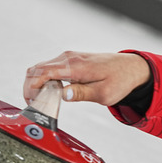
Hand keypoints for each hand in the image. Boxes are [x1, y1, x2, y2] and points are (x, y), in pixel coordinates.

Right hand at [24, 51, 150, 106]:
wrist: (131, 68)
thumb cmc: (120, 81)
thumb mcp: (103, 93)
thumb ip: (81, 94)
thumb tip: (62, 95)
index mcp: (75, 66)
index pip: (43, 73)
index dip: (32, 88)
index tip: (31, 102)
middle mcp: (69, 58)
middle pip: (36, 69)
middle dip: (30, 87)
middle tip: (34, 105)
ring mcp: (69, 57)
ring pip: (41, 68)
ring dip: (36, 83)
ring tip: (41, 101)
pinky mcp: (71, 60)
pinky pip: (49, 68)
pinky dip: (44, 79)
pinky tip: (49, 92)